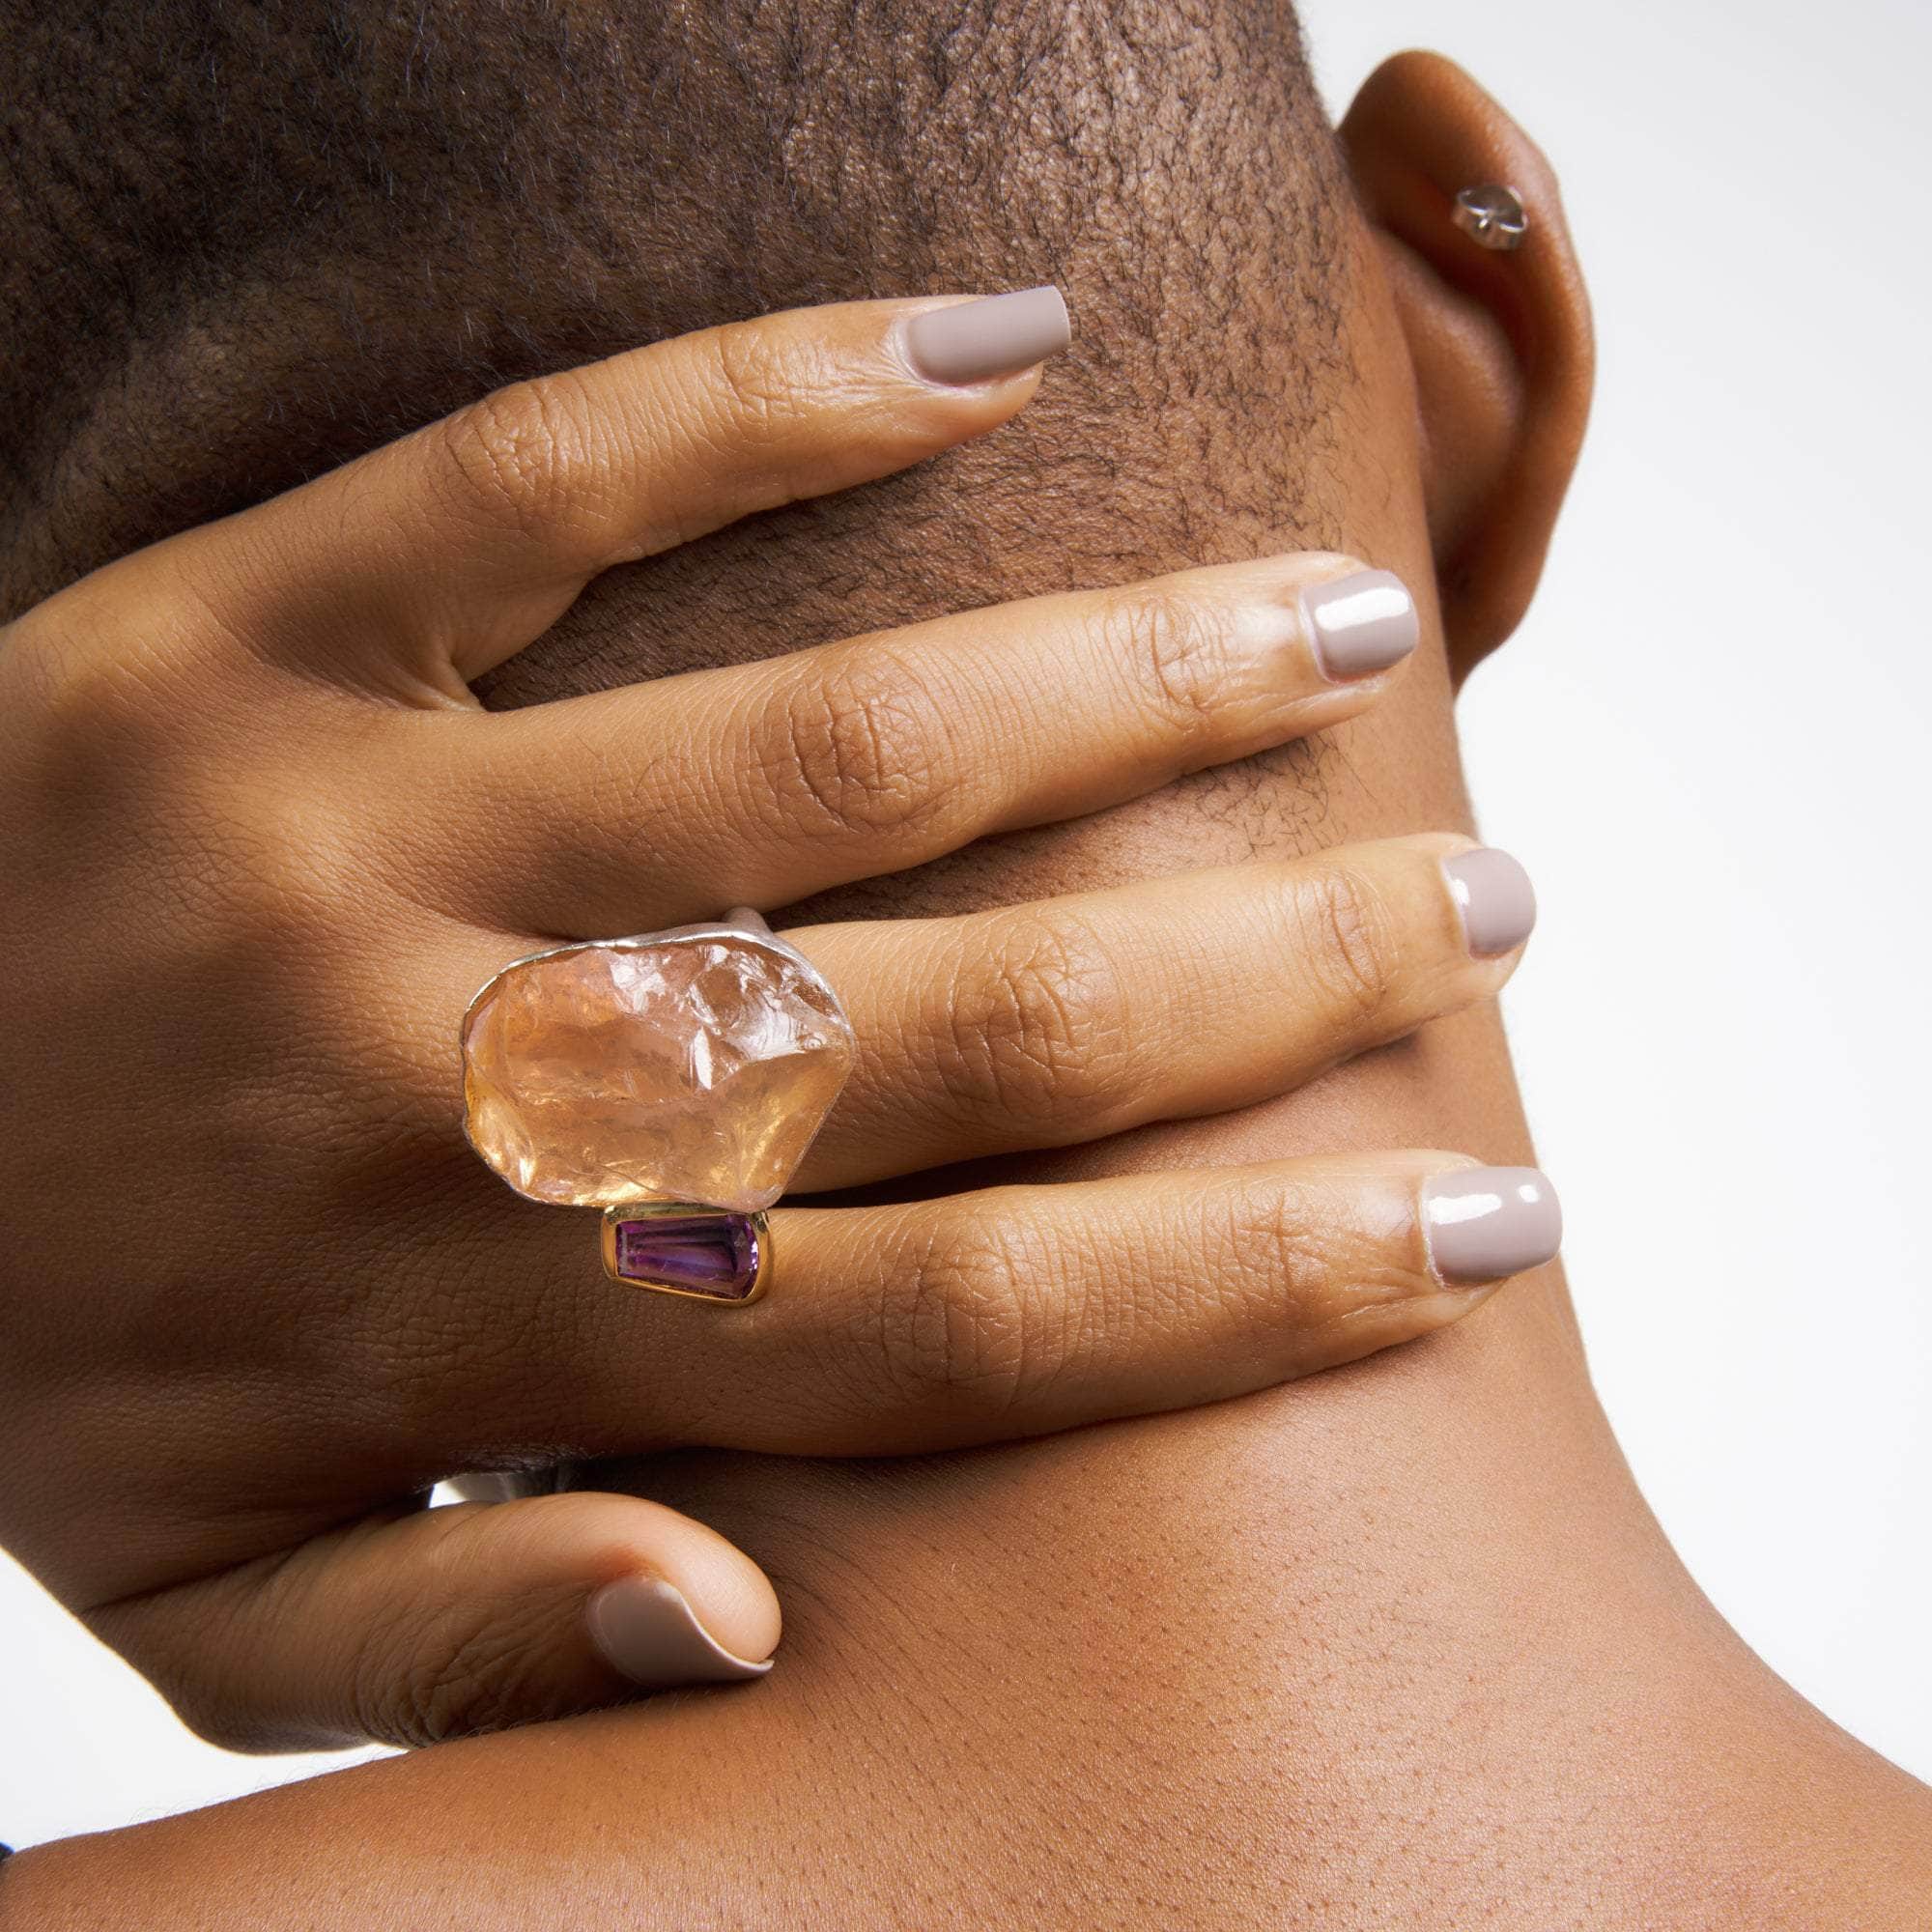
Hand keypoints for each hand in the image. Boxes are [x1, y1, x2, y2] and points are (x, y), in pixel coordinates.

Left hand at [0, 294, 1549, 1750]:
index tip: (1484, 1221)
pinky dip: (784, 396)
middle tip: (1492, 889)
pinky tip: (1006, 351)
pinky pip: (542, 479)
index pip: (968, 1327)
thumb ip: (472, 1654)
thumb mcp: (207, 1606)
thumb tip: (762, 1624)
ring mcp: (339, 835)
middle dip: (1273, 969)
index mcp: (485, 1344)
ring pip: (816, 756)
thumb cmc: (9, 1365)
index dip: (1257, 1285)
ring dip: (1129, 679)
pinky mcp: (223, 623)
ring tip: (1349, 624)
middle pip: (956, 1033)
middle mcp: (454, 1091)